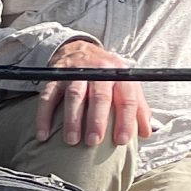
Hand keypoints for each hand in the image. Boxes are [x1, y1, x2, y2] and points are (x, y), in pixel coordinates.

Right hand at [36, 40, 153, 148]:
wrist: (80, 49)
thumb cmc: (106, 76)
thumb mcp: (126, 85)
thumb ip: (138, 108)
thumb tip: (147, 132)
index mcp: (119, 75)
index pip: (126, 98)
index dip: (126, 120)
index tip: (121, 141)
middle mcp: (98, 71)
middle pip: (99, 96)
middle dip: (97, 120)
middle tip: (93, 141)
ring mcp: (75, 73)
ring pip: (74, 96)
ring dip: (72, 119)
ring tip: (71, 140)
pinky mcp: (55, 77)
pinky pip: (47, 97)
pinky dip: (44, 116)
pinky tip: (43, 134)